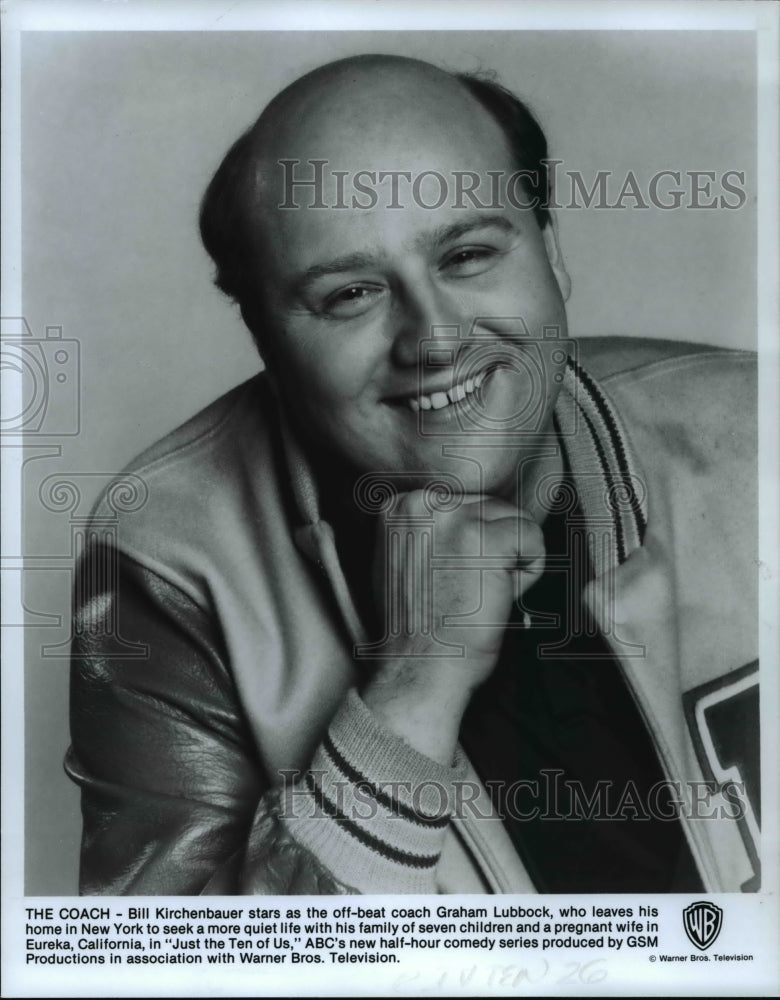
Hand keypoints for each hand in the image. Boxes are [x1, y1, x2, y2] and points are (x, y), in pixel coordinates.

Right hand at [361, 490, 544, 762]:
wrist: (420, 666)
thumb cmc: (417, 625)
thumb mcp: (402, 561)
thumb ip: (426, 530)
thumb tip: (462, 515)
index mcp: (400, 505)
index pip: (463, 505)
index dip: (470, 545)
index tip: (453, 577)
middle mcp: (423, 502)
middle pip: (490, 508)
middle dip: (493, 549)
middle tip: (468, 590)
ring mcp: (454, 517)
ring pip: (514, 520)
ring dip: (511, 559)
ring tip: (482, 592)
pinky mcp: (485, 538)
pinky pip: (533, 537)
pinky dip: (529, 571)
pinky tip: (500, 595)